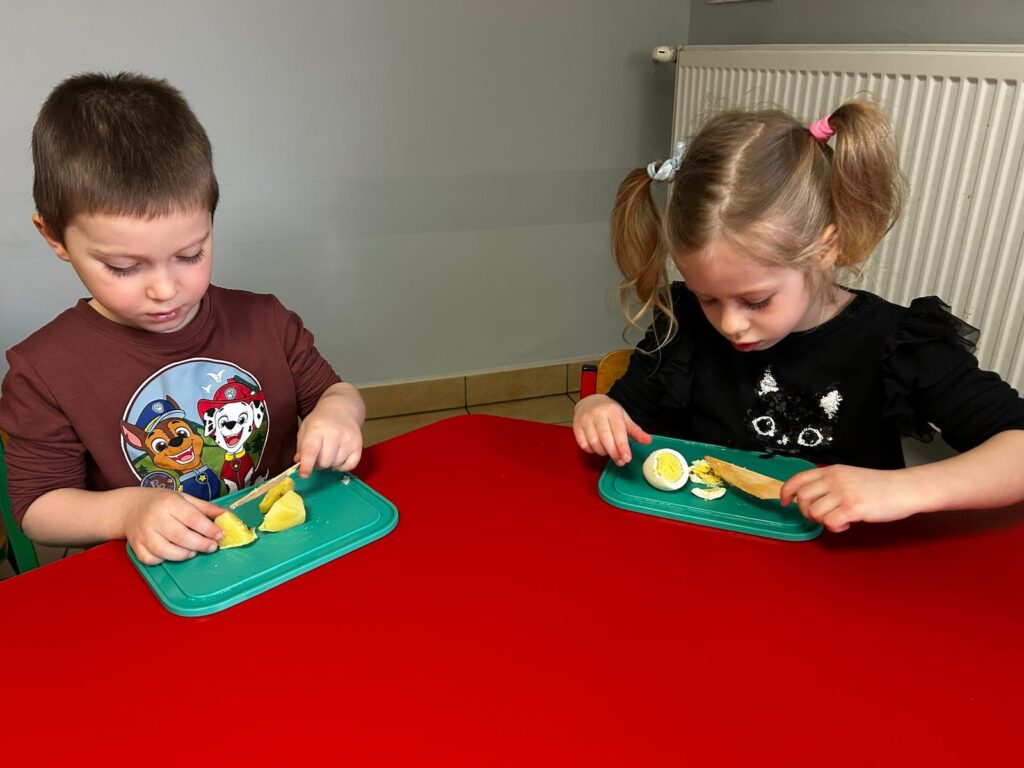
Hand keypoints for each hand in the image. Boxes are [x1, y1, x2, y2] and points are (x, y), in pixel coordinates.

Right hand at [121, 488, 224, 564]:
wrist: (131, 507)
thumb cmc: (162, 502)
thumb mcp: (185, 499)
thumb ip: (206, 508)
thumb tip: (228, 516)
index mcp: (169, 502)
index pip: (192, 518)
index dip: (208, 528)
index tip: (220, 535)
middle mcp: (154, 518)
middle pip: (180, 536)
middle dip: (200, 544)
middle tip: (212, 547)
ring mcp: (143, 533)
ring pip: (164, 550)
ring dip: (183, 554)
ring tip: (194, 552)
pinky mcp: (135, 546)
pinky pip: (150, 559)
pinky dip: (163, 560)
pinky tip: (173, 554)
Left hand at [295, 382, 364, 477]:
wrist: (343, 407)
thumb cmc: (322, 419)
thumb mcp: (306, 428)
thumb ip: (301, 446)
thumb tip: (299, 461)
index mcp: (317, 428)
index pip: (311, 451)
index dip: (307, 466)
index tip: (304, 474)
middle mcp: (335, 433)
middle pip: (324, 462)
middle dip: (318, 464)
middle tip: (317, 456)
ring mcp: (349, 439)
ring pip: (336, 465)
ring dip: (330, 464)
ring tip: (329, 453)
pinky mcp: (359, 445)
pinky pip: (350, 466)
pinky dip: (342, 466)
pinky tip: (338, 457)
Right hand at [572, 394, 651, 465]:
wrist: (590, 401)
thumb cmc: (609, 412)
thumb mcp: (624, 418)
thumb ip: (635, 431)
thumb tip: (648, 441)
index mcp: (612, 410)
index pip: (618, 431)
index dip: (622, 447)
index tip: (627, 459)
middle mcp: (597, 414)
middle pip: (605, 438)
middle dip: (614, 453)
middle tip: (620, 462)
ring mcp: (585, 420)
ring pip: (594, 443)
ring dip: (602, 452)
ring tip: (608, 452)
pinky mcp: (576, 426)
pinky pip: (583, 444)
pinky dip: (591, 450)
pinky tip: (597, 448)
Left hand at [780, 464, 921, 532]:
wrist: (904, 489)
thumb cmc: (880, 486)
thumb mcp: (849, 476)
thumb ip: (830, 483)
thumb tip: (810, 498)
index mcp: (832, 471)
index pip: (798, 478)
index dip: (786, 491)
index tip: (784, 501)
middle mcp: (835, 479)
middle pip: (802, 498)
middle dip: (806, 512)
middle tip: (820, 516)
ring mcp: (843, 493)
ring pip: (814, 512)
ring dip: (822, 520)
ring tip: (838, 519)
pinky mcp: (853, 508)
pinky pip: (829, 522)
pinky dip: (835, 527)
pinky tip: (847, 524)